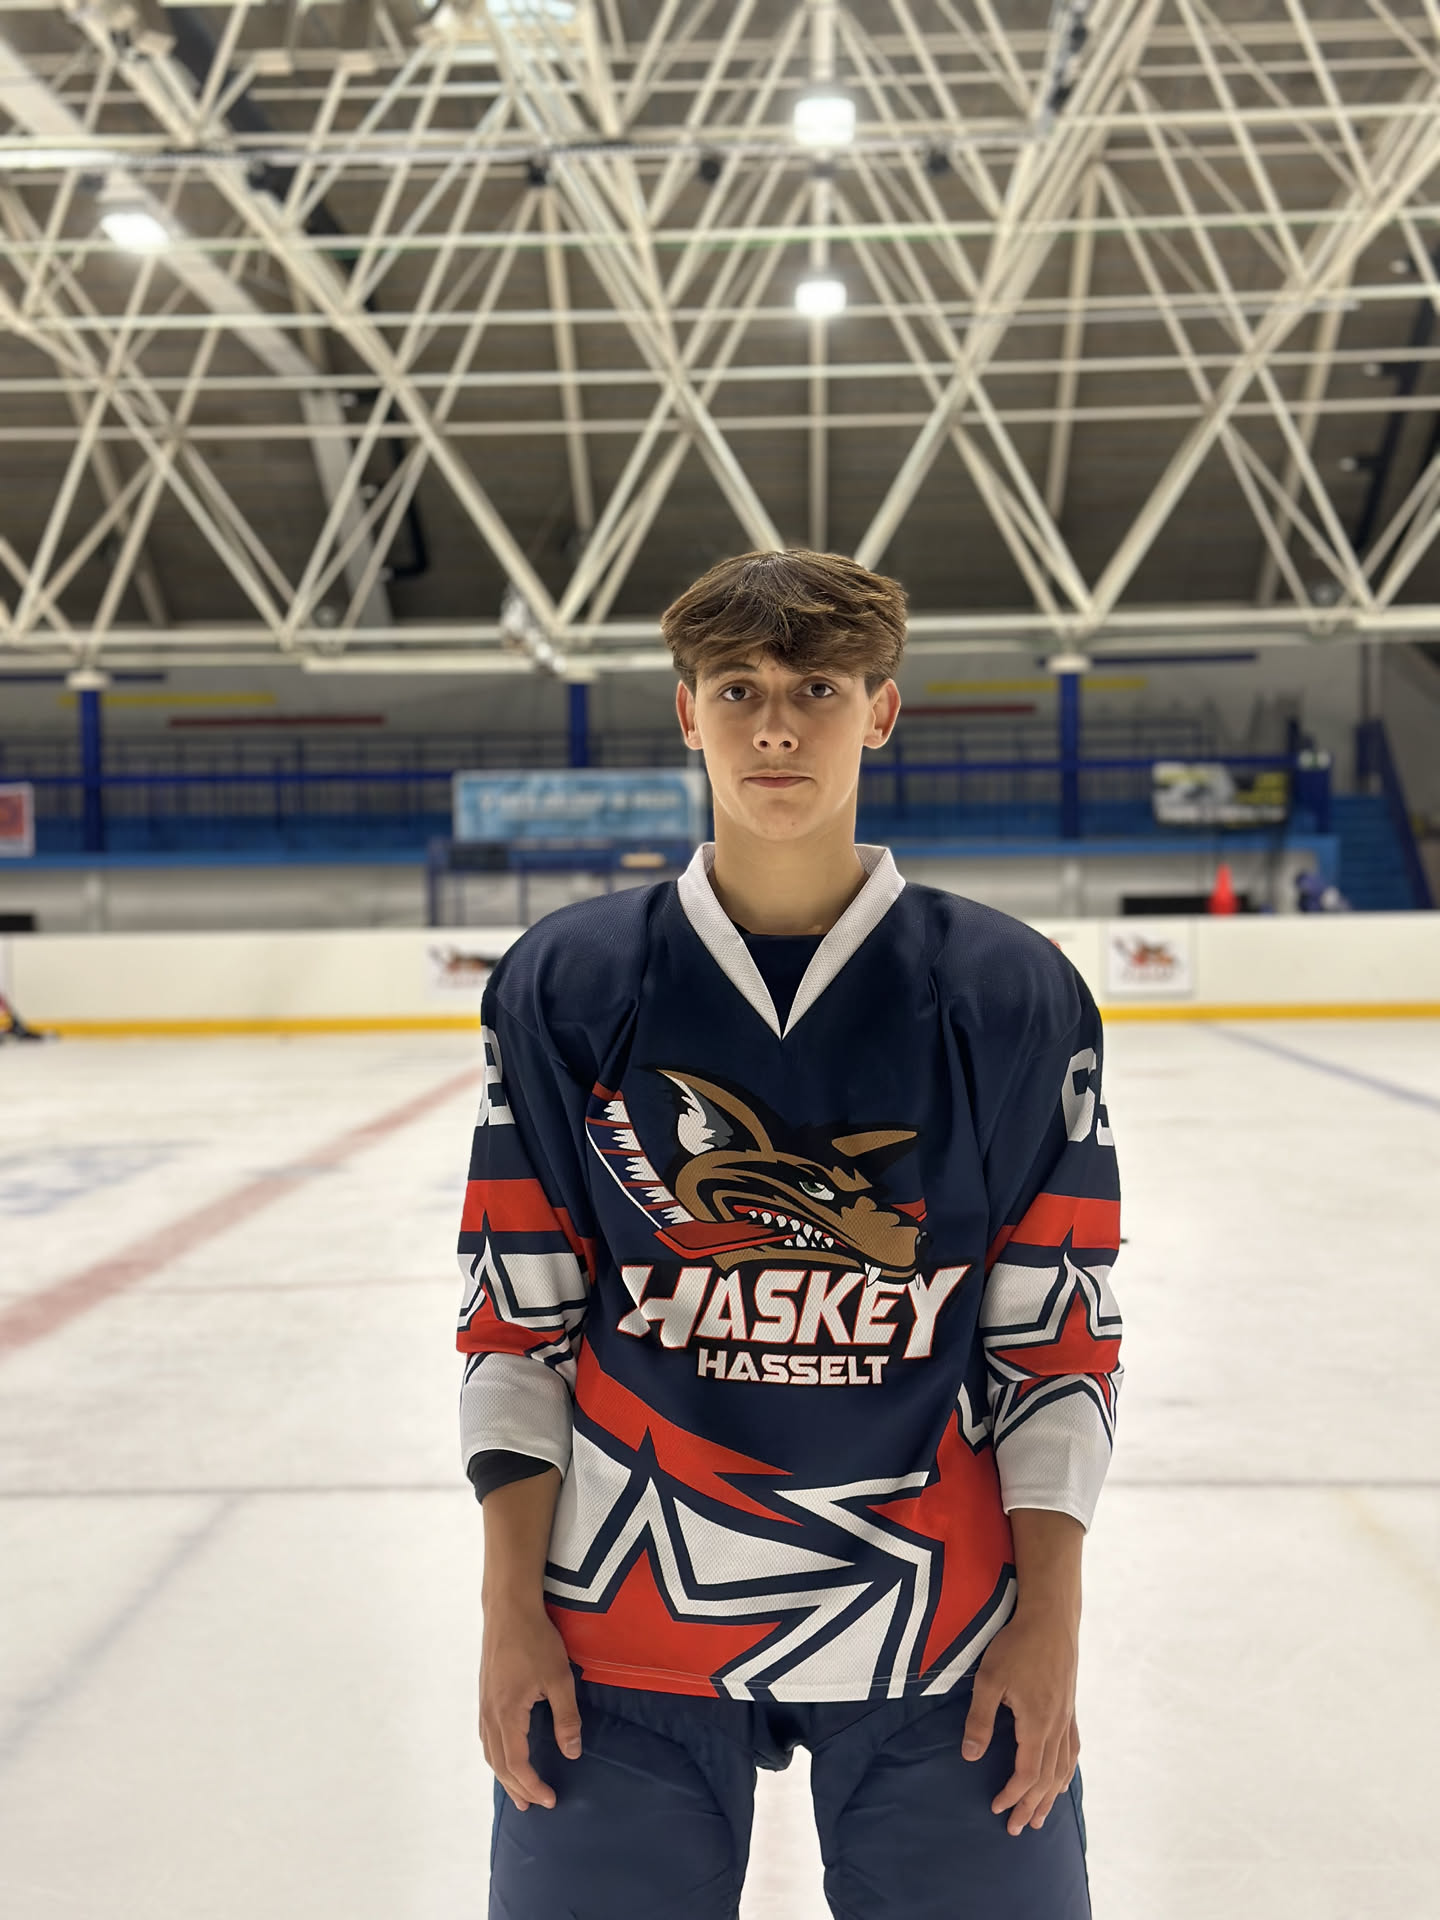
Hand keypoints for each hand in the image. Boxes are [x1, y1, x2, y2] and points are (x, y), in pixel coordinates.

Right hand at [479, 1601, 582, 1812]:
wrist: (508, 1609)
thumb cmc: (535, 1640)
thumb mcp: (559, 1678)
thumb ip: (566, 1718)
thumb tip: (571, 1753)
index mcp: (507, 1715)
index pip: (517, 1765)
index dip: (533, 1787)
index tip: (551, 1799)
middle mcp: (489, 1715)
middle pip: (499, 1765)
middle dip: (517, 1788)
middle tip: (536, 1806)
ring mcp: (483, 1704)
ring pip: (489, 1751)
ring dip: (504, 1774)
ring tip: (518, 1790)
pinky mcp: (485, 1694)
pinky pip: (486, 1736)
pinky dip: (496, 1755)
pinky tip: (506, 1753)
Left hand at [960, 1608, 1079, 1835]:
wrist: (1050, 1618)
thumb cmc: (1017, 1645)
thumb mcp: (989, 1680)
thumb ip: (980, 1720)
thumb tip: (970, 1757)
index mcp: (1037, 1725)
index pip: (1028, 1774)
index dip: (1013, 1796)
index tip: (997, 1809)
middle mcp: (1057, 1727)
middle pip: (1048, 1779)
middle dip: (1032, 1806)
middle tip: (1017, 1829)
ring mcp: (1067, 1717)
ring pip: (1064, 1767)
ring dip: (1052, 1796)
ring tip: (1042, 1817)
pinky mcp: (1070, 1706)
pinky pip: (1073, 1749)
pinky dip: (1067, 1770)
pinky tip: (1063, 1776)